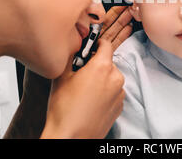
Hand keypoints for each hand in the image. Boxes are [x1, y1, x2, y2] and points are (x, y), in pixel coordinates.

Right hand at [41, 6, 132, 137]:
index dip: (97, 43)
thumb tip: (74, 46)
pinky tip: (91, 100)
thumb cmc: (64, 109)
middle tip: (81, 72)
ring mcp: (119, 93)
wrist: (71, 137)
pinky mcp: (120, 106)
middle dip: (96, 64)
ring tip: (84, 90)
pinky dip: (105, 92)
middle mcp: (116, 78)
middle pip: (108, 62)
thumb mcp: (61, 76)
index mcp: (103, 67)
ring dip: (102, 78)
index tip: (91, 46)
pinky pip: (114, 91)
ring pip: (112, 77)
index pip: (106, 44)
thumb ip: (70, 56)